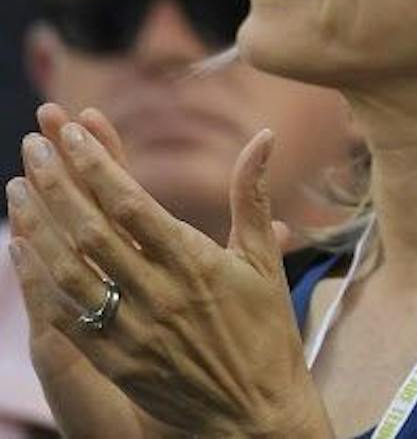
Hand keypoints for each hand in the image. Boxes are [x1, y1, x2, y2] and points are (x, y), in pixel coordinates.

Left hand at [8, 103, 332, 438]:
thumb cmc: (266, 332)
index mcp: (196, 263)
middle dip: (58, 183)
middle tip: (33, 146)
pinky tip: (23, 248)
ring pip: (70, 270)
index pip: (132, 203)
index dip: (98, 164)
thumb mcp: (263, 262)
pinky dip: (39, 278)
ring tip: (18, 188)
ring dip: (39, 225)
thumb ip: (253, 196)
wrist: (254, 413)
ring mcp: (131, 330)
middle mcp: (159, 294)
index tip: (73, 131)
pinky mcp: (113, 360)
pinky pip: (65, 313)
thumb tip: (265, 138)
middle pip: (92, 230)